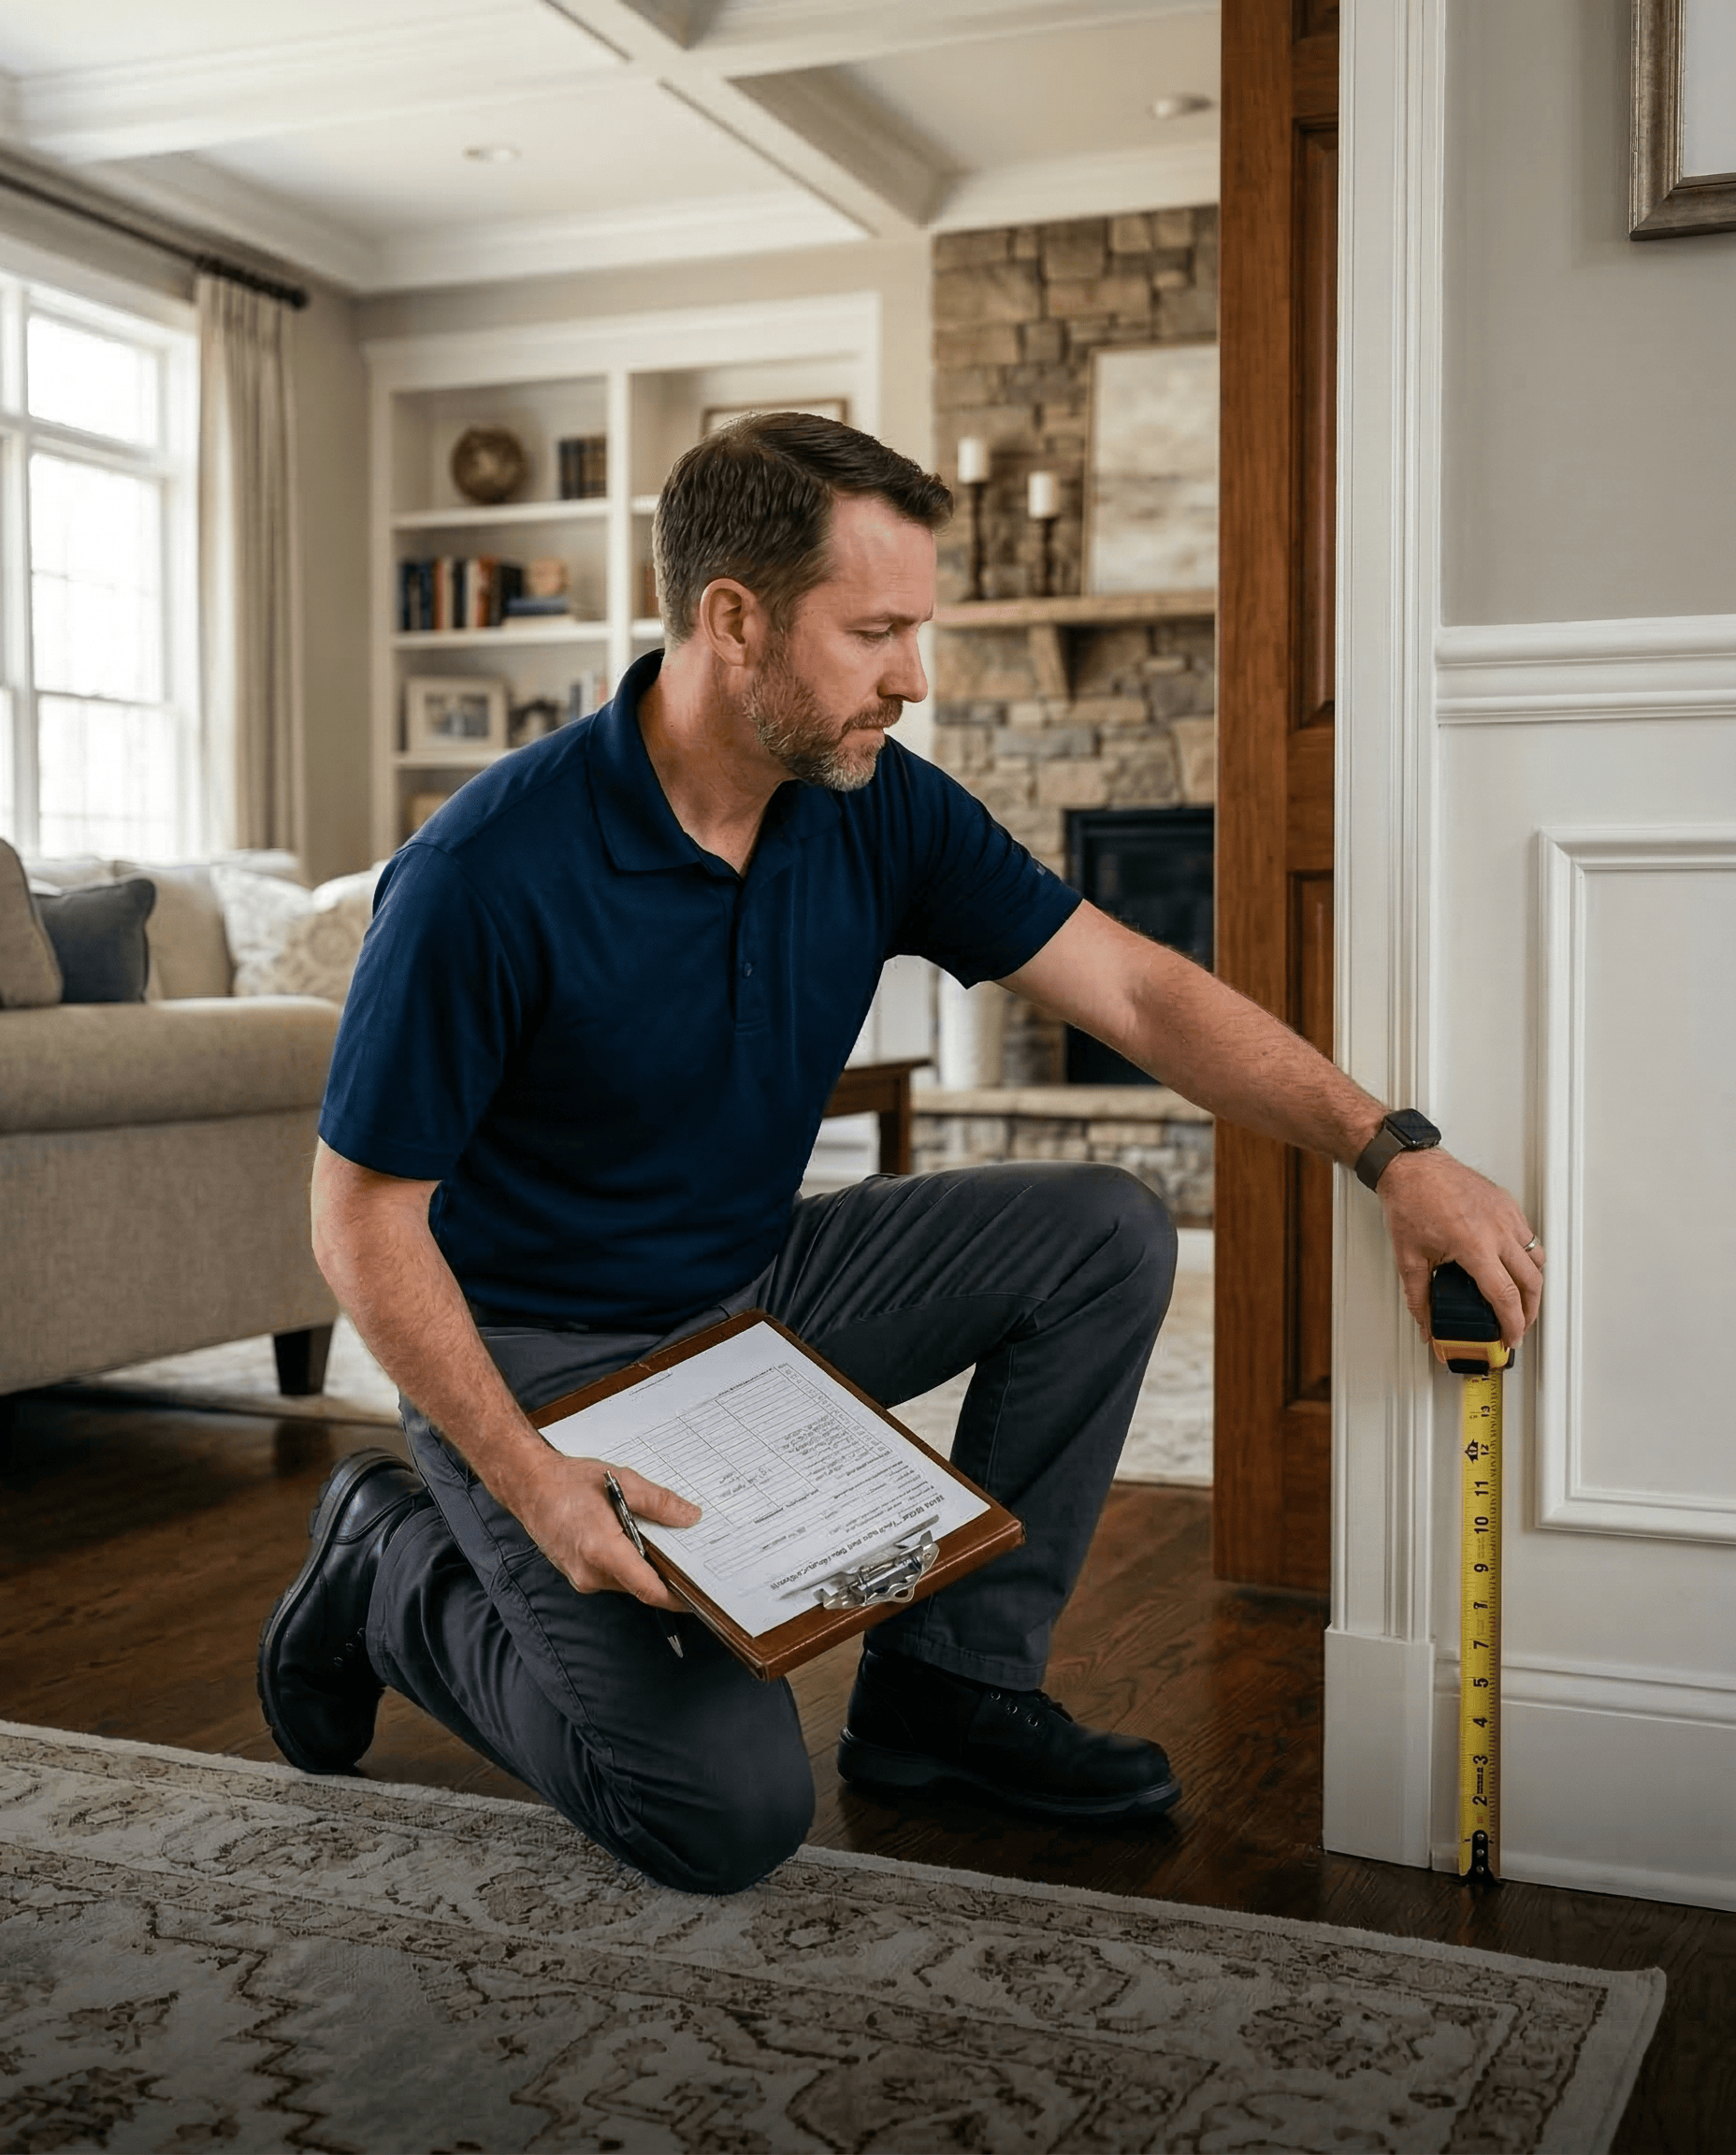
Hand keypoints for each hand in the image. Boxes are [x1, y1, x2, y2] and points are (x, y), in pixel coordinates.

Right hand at [512, 1453, 700, 1612]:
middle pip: (641, 1586)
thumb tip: (689, 1517)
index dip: (677, 1597)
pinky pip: (612, 1577)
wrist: (529, 1486)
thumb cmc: (567, 1482)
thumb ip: (658, 1502)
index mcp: (602, 1551)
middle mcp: (590, 1573)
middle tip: (689, 1555)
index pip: (648, 1589)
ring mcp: (582, 1578)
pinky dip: (627, 1563)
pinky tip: (632, 1539)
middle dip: (664, 1574)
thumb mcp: (622, 1482)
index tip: (698, 1596)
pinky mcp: (578, 1575)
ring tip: (657, 1539)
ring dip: (644, 1566)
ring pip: (627, 1582)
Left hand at [1378, 1148, 1543, 1348]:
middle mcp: (1496, 1230)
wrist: (1411, 1167)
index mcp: (1473, 1245)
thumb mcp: (1409, 1258)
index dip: (1512, 1324)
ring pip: (1537, 1258)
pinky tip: (1512, 1264)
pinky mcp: (1507, 1204)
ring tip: (1519, 1299)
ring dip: (1532, 1284)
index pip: (1505, 1296)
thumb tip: (1425, 1325)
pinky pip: (1528, 1236)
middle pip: (1531, 1282)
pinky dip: (1527, 1256)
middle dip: (1529, 1311)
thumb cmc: (1410, 1201)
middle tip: (1519, 1324)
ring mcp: (1505, 1215)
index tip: (1510, 1338)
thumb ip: (1419, 1298)